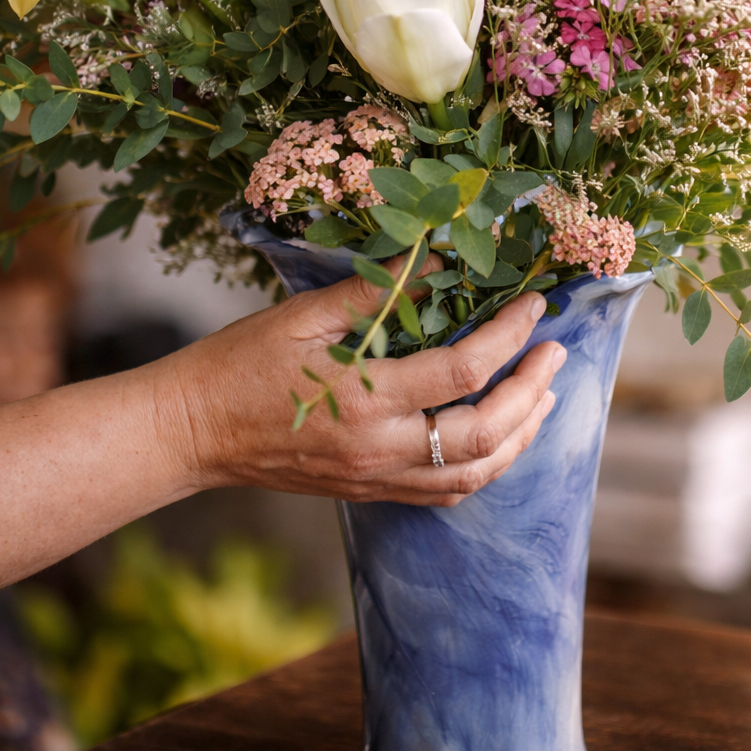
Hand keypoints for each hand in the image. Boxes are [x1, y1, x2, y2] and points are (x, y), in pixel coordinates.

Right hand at [171, 260, 565, 506]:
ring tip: (544, 398)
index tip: (533, 306)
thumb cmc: (241, 362)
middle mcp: (380, 448)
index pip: (465, 368)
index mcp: (366, 397)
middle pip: (486, 434)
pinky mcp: (370, 492)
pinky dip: (485, 469)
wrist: (193, 430)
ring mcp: (376, 478)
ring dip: (521, 437)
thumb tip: (438, 257)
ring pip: (474, 475)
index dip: (509, 334)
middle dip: (533, 392)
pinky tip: (500, 440)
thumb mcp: (305, 312)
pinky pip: (444, 494)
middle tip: (556, 355)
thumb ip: (377, 288)